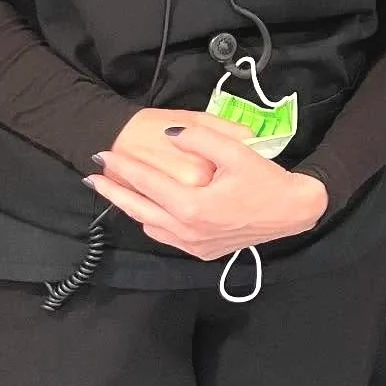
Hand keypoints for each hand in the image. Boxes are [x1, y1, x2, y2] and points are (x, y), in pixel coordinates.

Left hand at [87, 118, 327, 260]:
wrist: (292, 212)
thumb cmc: (266, 180)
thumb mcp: (237, 151)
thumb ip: (199, 138)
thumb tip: (169, 133)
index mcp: (191, 205)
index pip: (146, 182)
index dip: (122, 167)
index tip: (103, 154)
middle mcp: (186, 230)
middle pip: (138, 209)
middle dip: (113, 192)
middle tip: (92, 178)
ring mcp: (193, 245)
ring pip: (149, 226)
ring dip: (131, 209)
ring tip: (118, 191)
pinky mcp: (201, 252)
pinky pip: (166, 237)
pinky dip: (152, 222)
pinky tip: (150, 210)